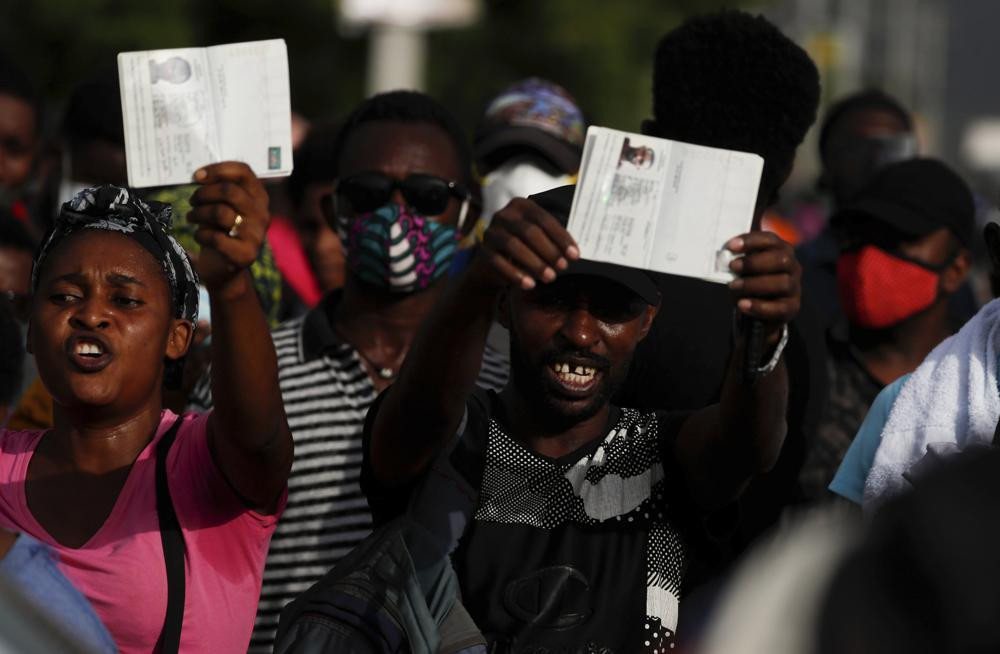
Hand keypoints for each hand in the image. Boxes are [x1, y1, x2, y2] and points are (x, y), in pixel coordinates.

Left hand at [187, 161, 269, 290]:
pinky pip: (216, 238)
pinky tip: (198, 236)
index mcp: (259, 197)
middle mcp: (262, 214)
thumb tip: (199, 175)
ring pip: (221, 213)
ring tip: (191, 217)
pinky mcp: (246, 255)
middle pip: (229, 191)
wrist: (225, 269)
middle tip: (192, 200)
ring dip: (198, 213)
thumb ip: (218, 189)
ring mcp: (256, 235)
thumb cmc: (221, 230)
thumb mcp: (223, 205)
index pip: (243, 172)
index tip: (197, 176)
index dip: (218, 169)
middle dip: (204, 193)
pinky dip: (200, 235)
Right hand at [475, 198, 579, 289]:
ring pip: (513, 246)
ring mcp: (491, 232)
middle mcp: (503, 215)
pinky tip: (529, 285)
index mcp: (521, 206)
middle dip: (549, 251)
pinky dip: (515, 275)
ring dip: (534, 263)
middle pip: (529, 231)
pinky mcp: (482, 251)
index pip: (544, 219)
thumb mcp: (538, 238)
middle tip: (563, 267)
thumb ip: (553, 239)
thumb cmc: (525, 247)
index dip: (561, 237)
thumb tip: (574, 253)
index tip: (575, 255)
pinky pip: (498, 262)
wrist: (494, 263)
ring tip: (550, 277)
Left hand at [726, 231, 800, 343]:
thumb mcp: (744, 267)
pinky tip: (742, 304)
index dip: (751, 241)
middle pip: (781, 260)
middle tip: (732, 266)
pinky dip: (759, 306)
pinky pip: (779, 308)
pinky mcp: (792, 307)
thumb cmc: (749, 280)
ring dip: (754, 284)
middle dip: (754, 262)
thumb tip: (723, 253)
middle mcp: (792, 266)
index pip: (770, 240)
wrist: (758, 308)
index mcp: (781, 250)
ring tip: (733, 286)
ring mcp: (794, 287)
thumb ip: (738, 257)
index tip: (731, 245)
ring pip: (782, 283)